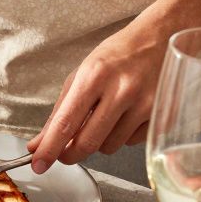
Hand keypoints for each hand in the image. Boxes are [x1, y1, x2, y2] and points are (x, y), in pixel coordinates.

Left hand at [26, 25, 165, 171]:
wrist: (160, 37)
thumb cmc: (117, 55)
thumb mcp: (82, 74)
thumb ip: (60, 111)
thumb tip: (39, 144)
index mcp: (95, 75)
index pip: (67, 122)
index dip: (50, 148)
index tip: (39, 165)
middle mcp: (122, 90)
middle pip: (88, 142)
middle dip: (71, 154)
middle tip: (65, 151)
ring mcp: (145, 103)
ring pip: (109, 147)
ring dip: (100, 140)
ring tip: (106, 116)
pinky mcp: (161, 115)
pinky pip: (131, 143)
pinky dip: (122, 136)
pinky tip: (127, 115)